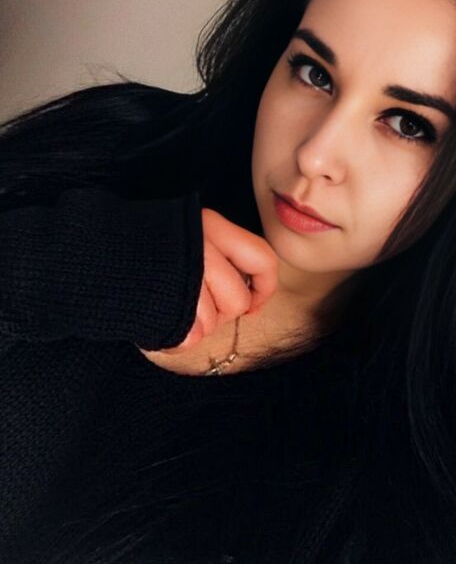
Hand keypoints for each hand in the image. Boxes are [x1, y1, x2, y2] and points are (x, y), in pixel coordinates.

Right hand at [138, 206, 277, 356]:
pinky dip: (176, 338)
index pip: (263, 259)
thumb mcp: (184, 239)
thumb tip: (252, 298)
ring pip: (215, 320)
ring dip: (195, 326)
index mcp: (210, 225)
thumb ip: (219, 259)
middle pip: (237, 298)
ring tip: (169, 310)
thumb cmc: (139, 252)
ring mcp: (184, 274)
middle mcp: (201, 244)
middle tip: (194, 308)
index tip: (252, 305)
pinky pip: (192, 337)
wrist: (83, 256)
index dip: (264, 289)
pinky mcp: (167, 303)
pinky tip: (159, 322)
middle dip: (221, 314)